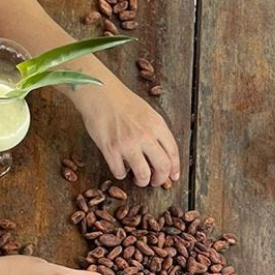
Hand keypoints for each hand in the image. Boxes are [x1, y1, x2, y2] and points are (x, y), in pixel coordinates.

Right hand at [72, 72, 180, 187]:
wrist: (100, 93)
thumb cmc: (123, 101)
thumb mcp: (148, 113)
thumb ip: (156, 132)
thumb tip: (162, 153)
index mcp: (157, 125)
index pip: (173, 153)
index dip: (174, 168)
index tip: (173, 176)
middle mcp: (145, 135)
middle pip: (162, 167)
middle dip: (160, 179)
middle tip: (156, 182)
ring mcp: (128, 143)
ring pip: (143, 174)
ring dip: (142, 181)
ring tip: (139, 180)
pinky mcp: (110, 149)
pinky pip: (120, 172)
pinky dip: (121, 174)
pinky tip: (121, 170)